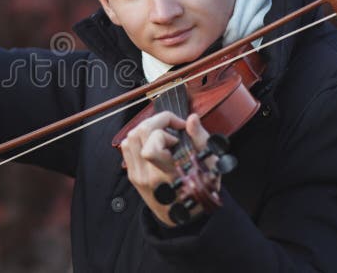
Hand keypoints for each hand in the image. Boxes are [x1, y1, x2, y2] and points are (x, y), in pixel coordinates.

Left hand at [118, 112, 215, 226]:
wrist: (182, 218)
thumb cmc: (199, 193)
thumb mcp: (209, 167)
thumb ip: (200, 140)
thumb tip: (191, 118)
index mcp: (168, 174)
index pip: (152, 145)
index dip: (166, 128)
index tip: (180, 128)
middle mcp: (148, 175)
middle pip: (138, 134)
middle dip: (157, 122)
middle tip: (172, 127)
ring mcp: (137, 175)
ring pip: (129, 138)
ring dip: (146, 128)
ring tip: (163, 133)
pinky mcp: (132, 175)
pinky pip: (126, 147)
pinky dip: (138, 138)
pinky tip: (153, 141)